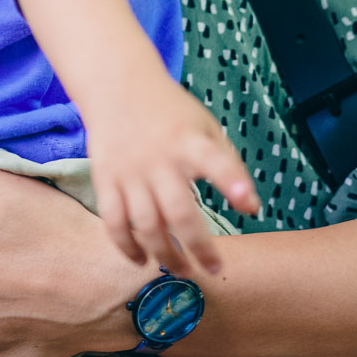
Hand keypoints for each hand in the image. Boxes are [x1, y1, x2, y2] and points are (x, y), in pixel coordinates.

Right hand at [85, 73, 258, 274]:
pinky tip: (142, 260)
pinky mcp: (105, 180)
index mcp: (189, 141)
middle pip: (178, 212)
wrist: (118, 87)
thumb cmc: (170, 111)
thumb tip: (250, 207)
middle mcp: (159, 159)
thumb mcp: (205, 125)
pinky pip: (113, 222)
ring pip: (145, 225)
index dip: (233, 183)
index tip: (249, 206)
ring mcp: (129, 172)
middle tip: (214, 268)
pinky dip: (126, 246)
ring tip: (183, 270)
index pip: (214, 161)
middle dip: (198, 247)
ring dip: (165, 254)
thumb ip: (227, 162)